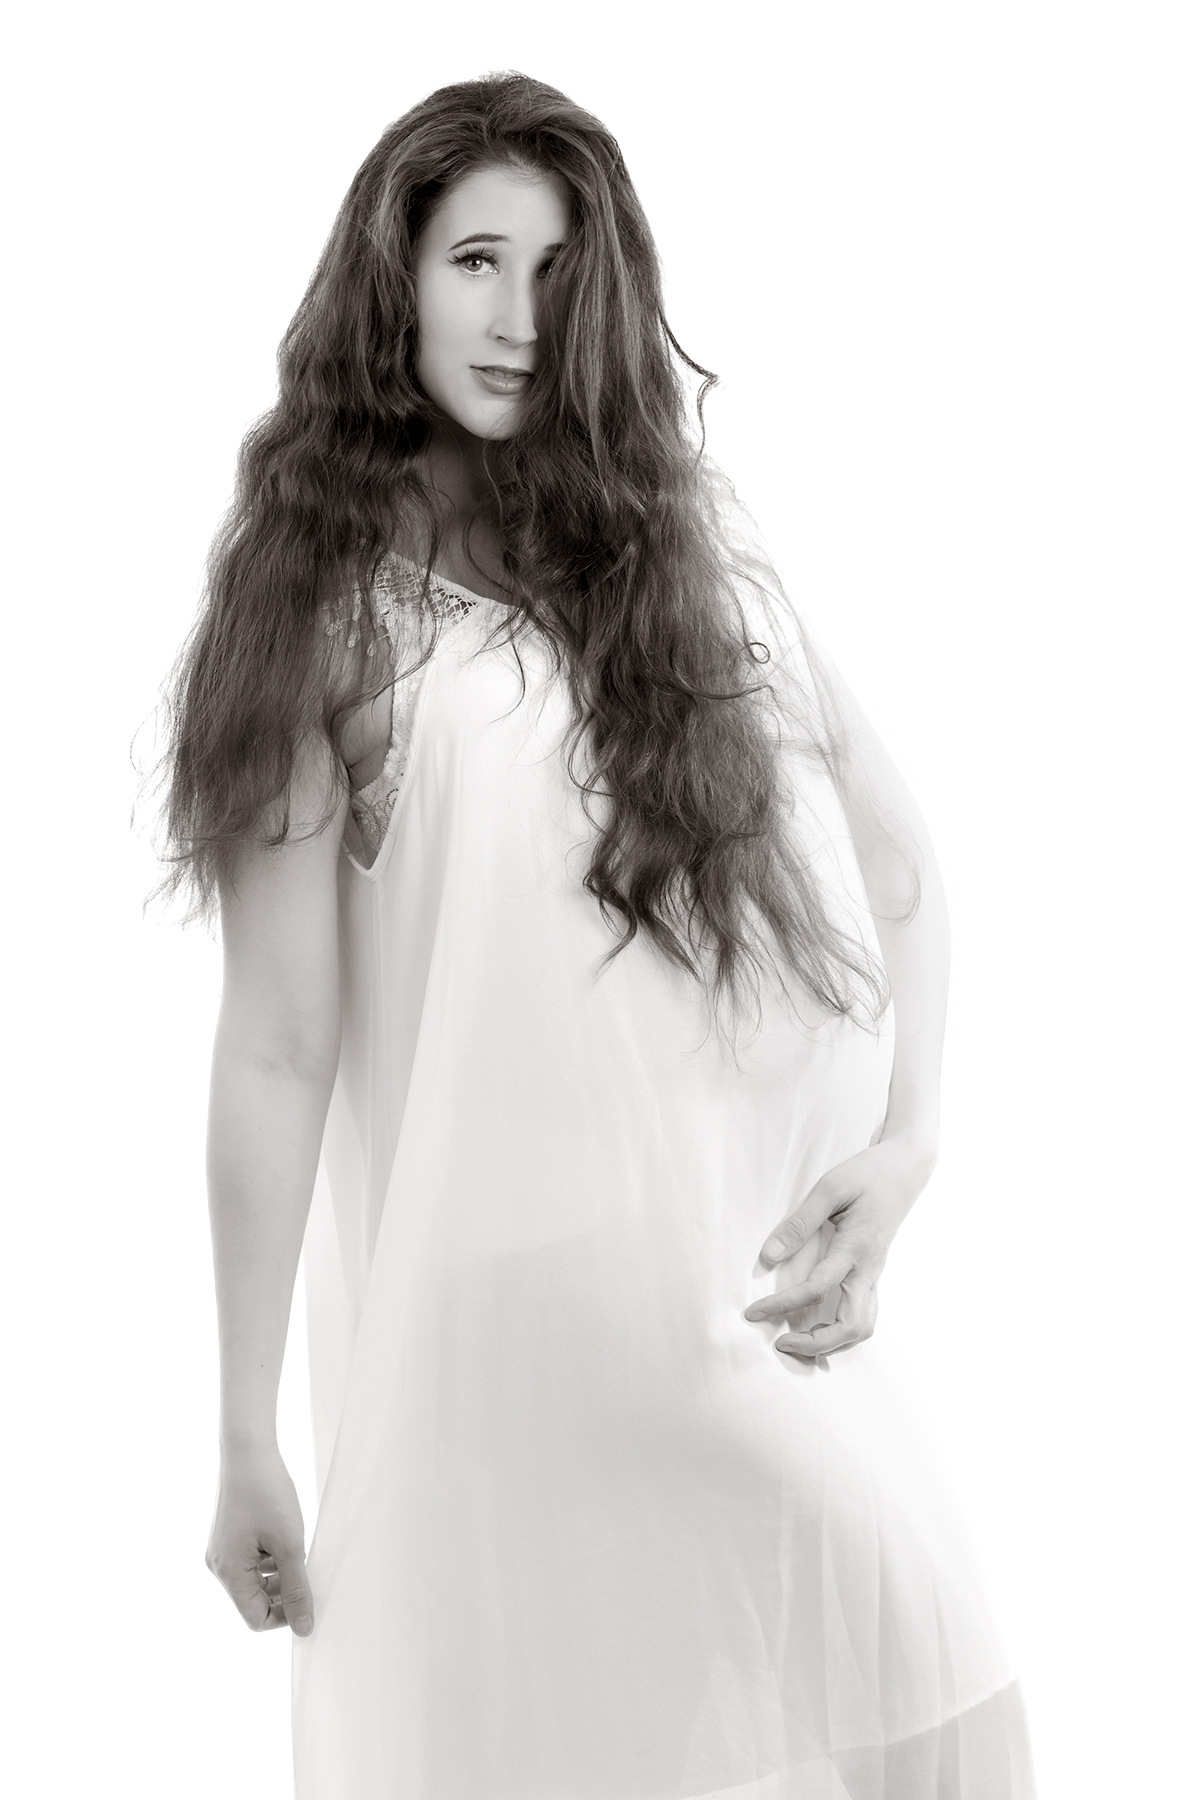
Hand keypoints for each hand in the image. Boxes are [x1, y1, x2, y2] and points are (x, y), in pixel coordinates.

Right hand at [206, 1442, 313, 1635]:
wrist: (248, 1449)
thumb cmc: (266, 1491)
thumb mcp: (289, 1544)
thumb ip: (297, 1588)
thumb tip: (304, 1628)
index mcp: (228, 1573)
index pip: (256, 1619)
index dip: (285, 1615)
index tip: (308, 1596)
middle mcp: (219, 1566)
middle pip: (254, 1601)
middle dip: (283, 1593)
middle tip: (307, 1570)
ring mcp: (221, 1550)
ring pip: (254, 1581)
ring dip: (279, 1574)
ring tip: (296, 1547)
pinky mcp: (227, 1536)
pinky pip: (250, 1562)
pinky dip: (270, 1558)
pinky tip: (285, 1536)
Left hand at [743, 1135, 936, 1358]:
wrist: (905, 1171)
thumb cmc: (867, 1175)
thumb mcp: (830, 1188)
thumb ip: (799, 1224)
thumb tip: (769, 1257)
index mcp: (855, 1247)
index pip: (817, 1289)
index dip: (783, 1305)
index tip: (754, 1312)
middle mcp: (868, 1269)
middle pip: (850, 1326)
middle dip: (815, 1344)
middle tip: (780, 1342)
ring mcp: (874, 1275)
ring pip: (862, 1328)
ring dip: (831, 1344)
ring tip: (798, 1341)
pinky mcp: (873, 1274)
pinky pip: (864, 1315)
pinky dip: (842, 1332)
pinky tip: (820, 1328)